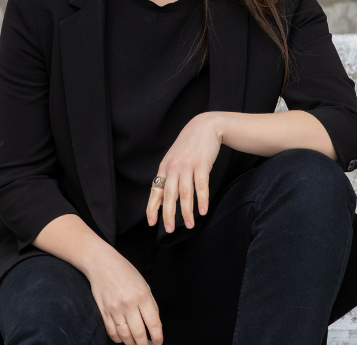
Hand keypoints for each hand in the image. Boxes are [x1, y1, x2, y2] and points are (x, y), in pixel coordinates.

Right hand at [85, 251, 162, 344]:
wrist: (101, 263)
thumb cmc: (124, 271)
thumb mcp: (144, 284)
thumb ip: (150, 304)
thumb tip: (155, 324)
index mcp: (142, 296)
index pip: (154, 323)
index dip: (158, 337)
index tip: (159, 343)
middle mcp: (129, 304)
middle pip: (139, 333)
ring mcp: (115, 309)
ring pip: (125, 336)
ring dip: (132, 344)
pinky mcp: (104, 311)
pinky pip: (112, 332)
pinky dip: (118, 339)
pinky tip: (123, 339)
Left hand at [146, 112, 222, 232]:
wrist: (205, 126)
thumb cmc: (189, 145)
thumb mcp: (174, 159)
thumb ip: (169, 177)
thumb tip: (164, 198)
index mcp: (165, 168)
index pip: (156, 191)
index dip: (153, 207)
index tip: (151, 223)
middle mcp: (173, 168)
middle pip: (169, 195)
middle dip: (168, 214)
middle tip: (169, 230)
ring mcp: (187, 166)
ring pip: (185, 193)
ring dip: (187, 211)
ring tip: (190, 225)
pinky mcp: (201, 164)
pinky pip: (201, 186)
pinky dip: (202, 200)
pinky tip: (203, 211)